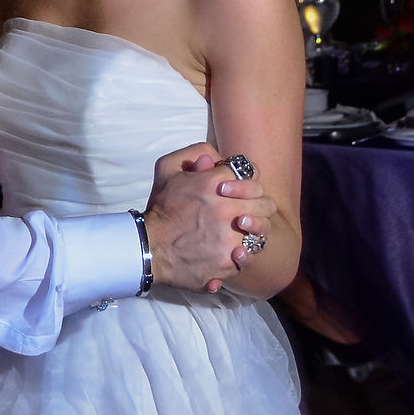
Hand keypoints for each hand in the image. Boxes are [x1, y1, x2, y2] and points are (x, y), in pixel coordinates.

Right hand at [141, 143, 274, 293]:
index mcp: (215, 183)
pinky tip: (233, 250)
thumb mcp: (168, 167)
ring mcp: (230, 237)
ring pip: (262, 229)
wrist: (148, 247)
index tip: (237, 189)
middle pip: (265, 203)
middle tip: (245, 210)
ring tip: (241, 231)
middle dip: (258, 204)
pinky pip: (249, 254)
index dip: (247, 181)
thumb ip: (194, 152)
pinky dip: (243, 253)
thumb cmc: (160, 207)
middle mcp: (226, 209)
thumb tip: (216, 158)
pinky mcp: (228, 261)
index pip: (251, 174)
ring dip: (255, 228)